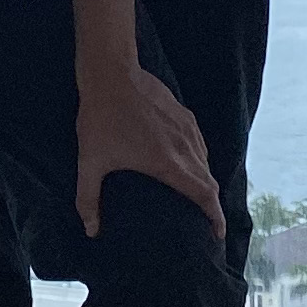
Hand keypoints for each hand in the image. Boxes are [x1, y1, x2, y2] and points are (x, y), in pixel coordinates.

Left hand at [76, 66, 221, 240]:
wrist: (111, 72)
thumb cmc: (100, 118)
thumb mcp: (89, 162)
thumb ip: (88, 199)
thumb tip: (91, 230)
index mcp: (168, 163)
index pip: (205, 194)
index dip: (216, 216)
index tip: (218, 233)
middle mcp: (184, 147)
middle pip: (210, 181)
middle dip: (212, 205)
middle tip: (206, 224)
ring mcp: (187, 128)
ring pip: (206, 162)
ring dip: (206, 182)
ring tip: (197, 197)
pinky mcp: (184, 114)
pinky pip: (200, 144)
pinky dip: (200, 161)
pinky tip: (188, 164)